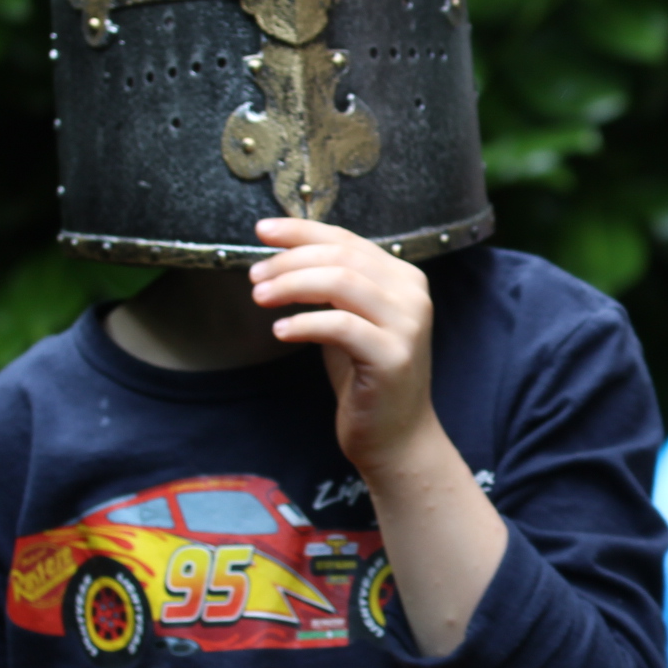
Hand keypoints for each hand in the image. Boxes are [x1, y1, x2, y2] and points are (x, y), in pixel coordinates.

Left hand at [248, 217, 439, 477]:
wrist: (395, 436)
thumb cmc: (365, 376)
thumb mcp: (349, 319)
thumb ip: (332, 285)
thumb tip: (283, 252)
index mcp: (404, 278)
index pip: (347, 240)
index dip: (301, 231)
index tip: (262, 231)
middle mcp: (412, 295)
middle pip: (342, 256)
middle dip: (290, 260)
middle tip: (255, 276)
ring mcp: (407, 325)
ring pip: (341, 282)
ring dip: (292, 285)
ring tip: (261, 297)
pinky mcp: (392, 356)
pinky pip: (340, 326)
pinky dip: (305, 323)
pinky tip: (281, 331)